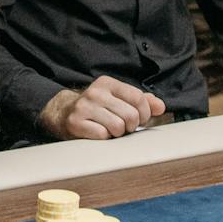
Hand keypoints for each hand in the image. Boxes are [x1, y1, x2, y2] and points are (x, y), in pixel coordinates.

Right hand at [38, 76, 165, 139]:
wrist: (62, 113)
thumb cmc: (96, 108)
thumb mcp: (117, 99)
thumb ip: (141, 101)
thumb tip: (161, 106)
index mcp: (107, 83)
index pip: (138, 97)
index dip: (144, 113)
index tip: (140, 119)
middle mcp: (95, 92)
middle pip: (131, 115)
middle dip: (131, 126)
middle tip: (124, 127)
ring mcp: (84, 107)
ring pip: (118, 127)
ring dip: (118, 133)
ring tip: (110, 129)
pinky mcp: (76, 122)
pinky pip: (103, 135)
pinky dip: (104, 138)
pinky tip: (98, 133)